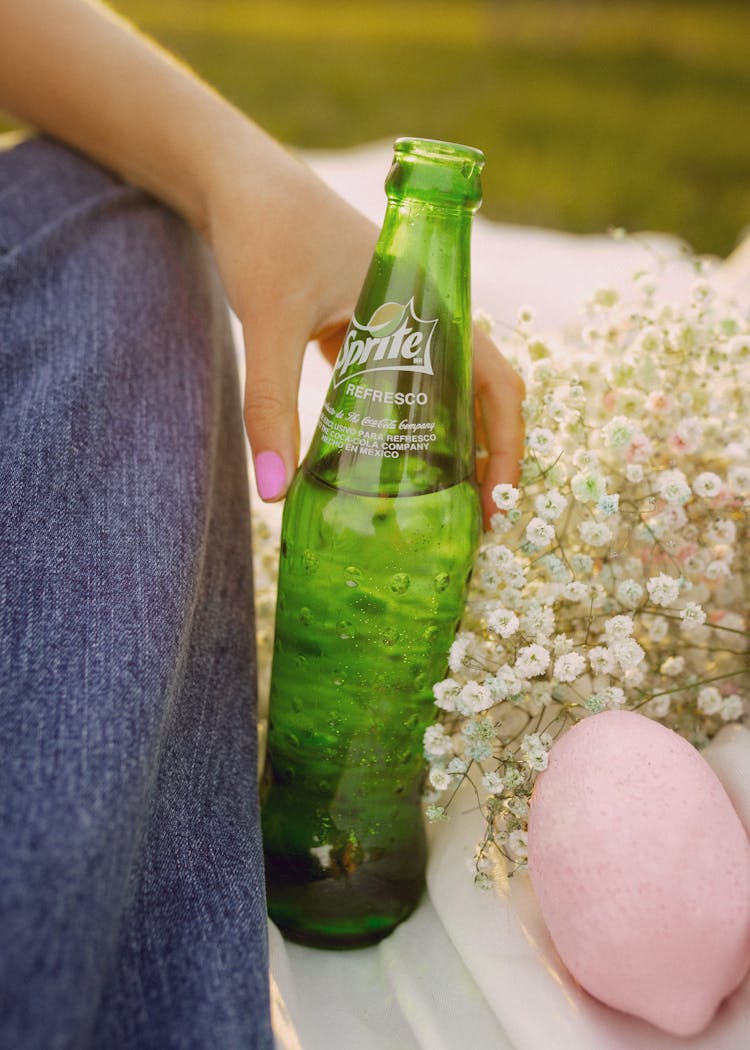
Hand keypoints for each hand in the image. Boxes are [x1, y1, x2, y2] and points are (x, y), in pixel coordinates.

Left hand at [205, 133, 523, 525]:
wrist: (236, 178)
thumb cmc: (263, 232)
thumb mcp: (270, 322)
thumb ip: (269, 405)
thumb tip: (274, 493)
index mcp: (432, 303)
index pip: (496, 382)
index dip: (508, 445)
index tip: (497, 503)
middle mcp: (428, 313)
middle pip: (482, 394)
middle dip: (487, 457)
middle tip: (473, 520)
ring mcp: (401, 321)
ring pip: (447, 390)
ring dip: (454, 443)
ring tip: (440, 504)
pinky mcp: (370, 328)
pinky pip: (406, 382)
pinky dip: (411, 424)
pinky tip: (389, 462)